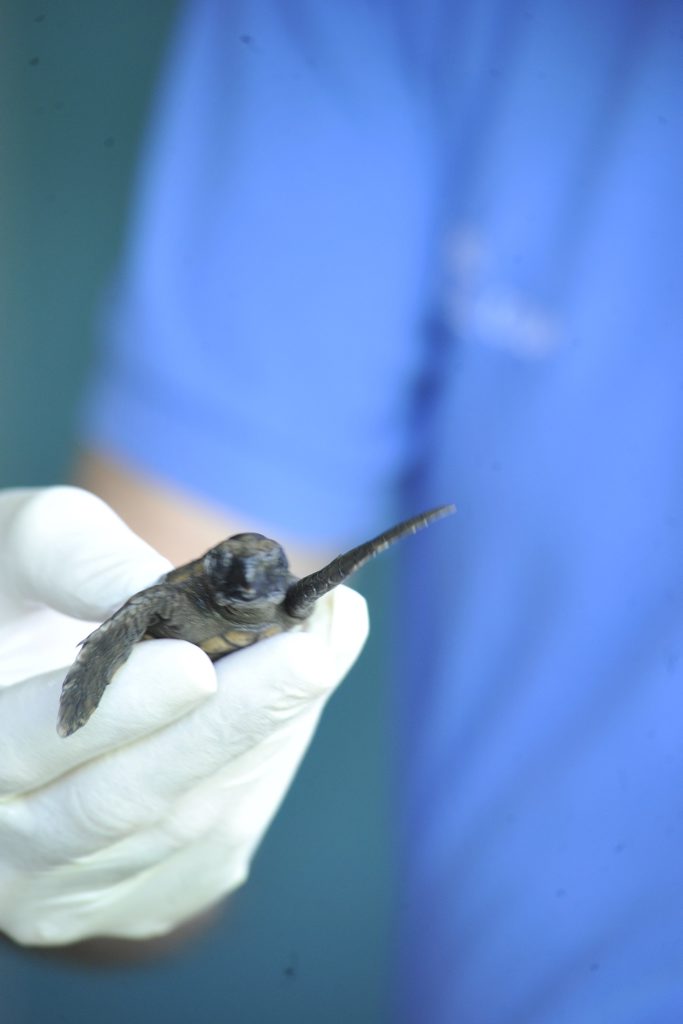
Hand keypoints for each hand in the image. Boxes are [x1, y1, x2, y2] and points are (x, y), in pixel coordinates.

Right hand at [0, 486, 367, 945]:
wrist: (23, 668)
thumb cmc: (21, 595)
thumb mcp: (30, 548)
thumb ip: (85, 563)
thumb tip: (179, 587)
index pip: (24, 747)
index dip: (117, 711)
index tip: (196, 665)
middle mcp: (5, 850)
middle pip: (121, 804)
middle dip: (229, 726)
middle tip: (309, 655)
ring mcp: (71, 890)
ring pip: (185, 830)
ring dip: (267, 738)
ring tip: (325, 648)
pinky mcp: (140, 897)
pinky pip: (218, 843)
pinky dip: (269, 764)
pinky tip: (299, 698)